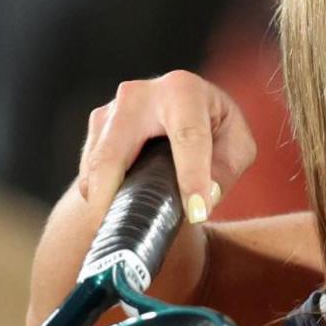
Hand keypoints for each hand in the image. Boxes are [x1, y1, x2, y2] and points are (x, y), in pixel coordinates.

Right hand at [79, 70, 258, 223]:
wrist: (183, 109)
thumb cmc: (216, 129)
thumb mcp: (236, 147)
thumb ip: (225, 172)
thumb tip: (202, 201)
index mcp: (183, 91)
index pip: (187, 136)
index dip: (192, 177)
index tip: (197, 213)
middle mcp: (140, 94)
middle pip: (116, 152)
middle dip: (113, 195)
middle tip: (123, 234)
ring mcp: (110, 111)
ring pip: (96, 165)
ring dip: (103, 202)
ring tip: (118, 233)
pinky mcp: (95, 129)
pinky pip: (89, 171)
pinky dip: (98, 198)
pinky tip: (114, 215)